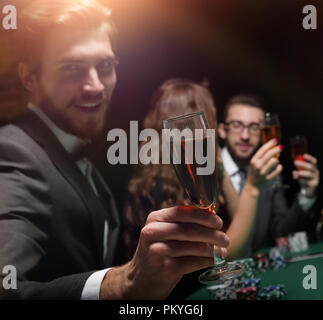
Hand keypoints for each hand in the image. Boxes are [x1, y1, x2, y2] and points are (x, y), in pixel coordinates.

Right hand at [100, 206, 228, 298]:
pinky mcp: (166, 268)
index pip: (182, 211)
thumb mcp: (165, 231)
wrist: (141, 277)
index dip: (203, 216)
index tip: (217, 221)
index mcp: (155, 218)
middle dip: (212, 233)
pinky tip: (214, 260)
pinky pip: (194, 262)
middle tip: (225, 238)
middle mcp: (153, 232)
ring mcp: (158, 250)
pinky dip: (208, 261)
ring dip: (213, 248)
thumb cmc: (159, 250)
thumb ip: (184, 223)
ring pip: (194, 246)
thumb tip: (212, 217)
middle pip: (189, 230)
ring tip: (222, 250)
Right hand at [246, 139, 282, 191]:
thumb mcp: (254, 163)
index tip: (276, 140)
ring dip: (277, 160)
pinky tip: (278, 167)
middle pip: (270, 154)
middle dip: (277, 149)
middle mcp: (257, 166)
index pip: (262, 149)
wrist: (252, 187)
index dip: (270, 143)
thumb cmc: (254, 173)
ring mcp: (263, 172)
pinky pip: (278, 169)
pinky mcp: (268, 178)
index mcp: (253, 161)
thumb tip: (272, 147)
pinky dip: (279, 167)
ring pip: (274, 161)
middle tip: (281, 147)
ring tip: (275, 161)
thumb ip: (261, 156)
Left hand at [292, 154, 319, 197]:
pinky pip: (307, 181)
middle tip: (295, 162)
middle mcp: (316, 172)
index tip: (304, 155)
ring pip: (308, 174)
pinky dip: (300, 180)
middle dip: (302, 164)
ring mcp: (316, 178)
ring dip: (301, 172)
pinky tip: (297, 179)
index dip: (309, 158)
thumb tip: (294, 172)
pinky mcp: (314, 184)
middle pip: (310, 166)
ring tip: (296, 173)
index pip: (314, 161)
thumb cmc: (304, 179)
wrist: (308, 190)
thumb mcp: (300, 174)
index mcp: (313, 168)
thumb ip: (297, 171)